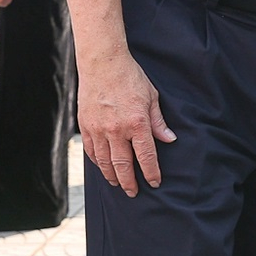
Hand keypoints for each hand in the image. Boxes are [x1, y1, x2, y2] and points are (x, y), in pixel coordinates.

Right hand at [79, 50, 175, 195]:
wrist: (103, 63)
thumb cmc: (130, 77)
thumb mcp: (151, 96)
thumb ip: (158, 121)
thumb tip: (169, 139)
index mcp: (137, 122)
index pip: (146, 156)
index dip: (151, 172)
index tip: (155, 182)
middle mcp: (117, 129)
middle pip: (123, 165)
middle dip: (130, 182)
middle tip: (134, 193)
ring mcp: (99, 129)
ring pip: (105, 162)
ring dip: (112, 176)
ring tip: (118, 184)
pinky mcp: (85, 126)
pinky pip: (91, 151)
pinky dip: (97, 162)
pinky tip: (103, 167)